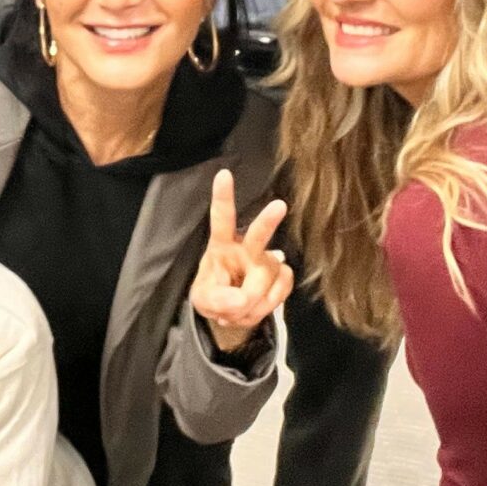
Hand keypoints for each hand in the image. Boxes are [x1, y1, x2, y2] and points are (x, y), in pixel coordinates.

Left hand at [189, 168, 294, 354]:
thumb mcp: (203, 300)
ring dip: (250, 303)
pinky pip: (279, 292)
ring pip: (265, 279)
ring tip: (236, 311)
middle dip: (267, 221)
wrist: (233, 311)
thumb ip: (217, 300)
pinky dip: (264, 307)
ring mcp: (268, 260)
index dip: (223, 197)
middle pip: (258, 234)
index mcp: (221, 245)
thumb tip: (240, 300)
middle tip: (279, 206)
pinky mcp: (283, 275)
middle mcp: (246, 247)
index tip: (223, 174)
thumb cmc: (215, 295)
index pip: (221, 218)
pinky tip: (253, 309)